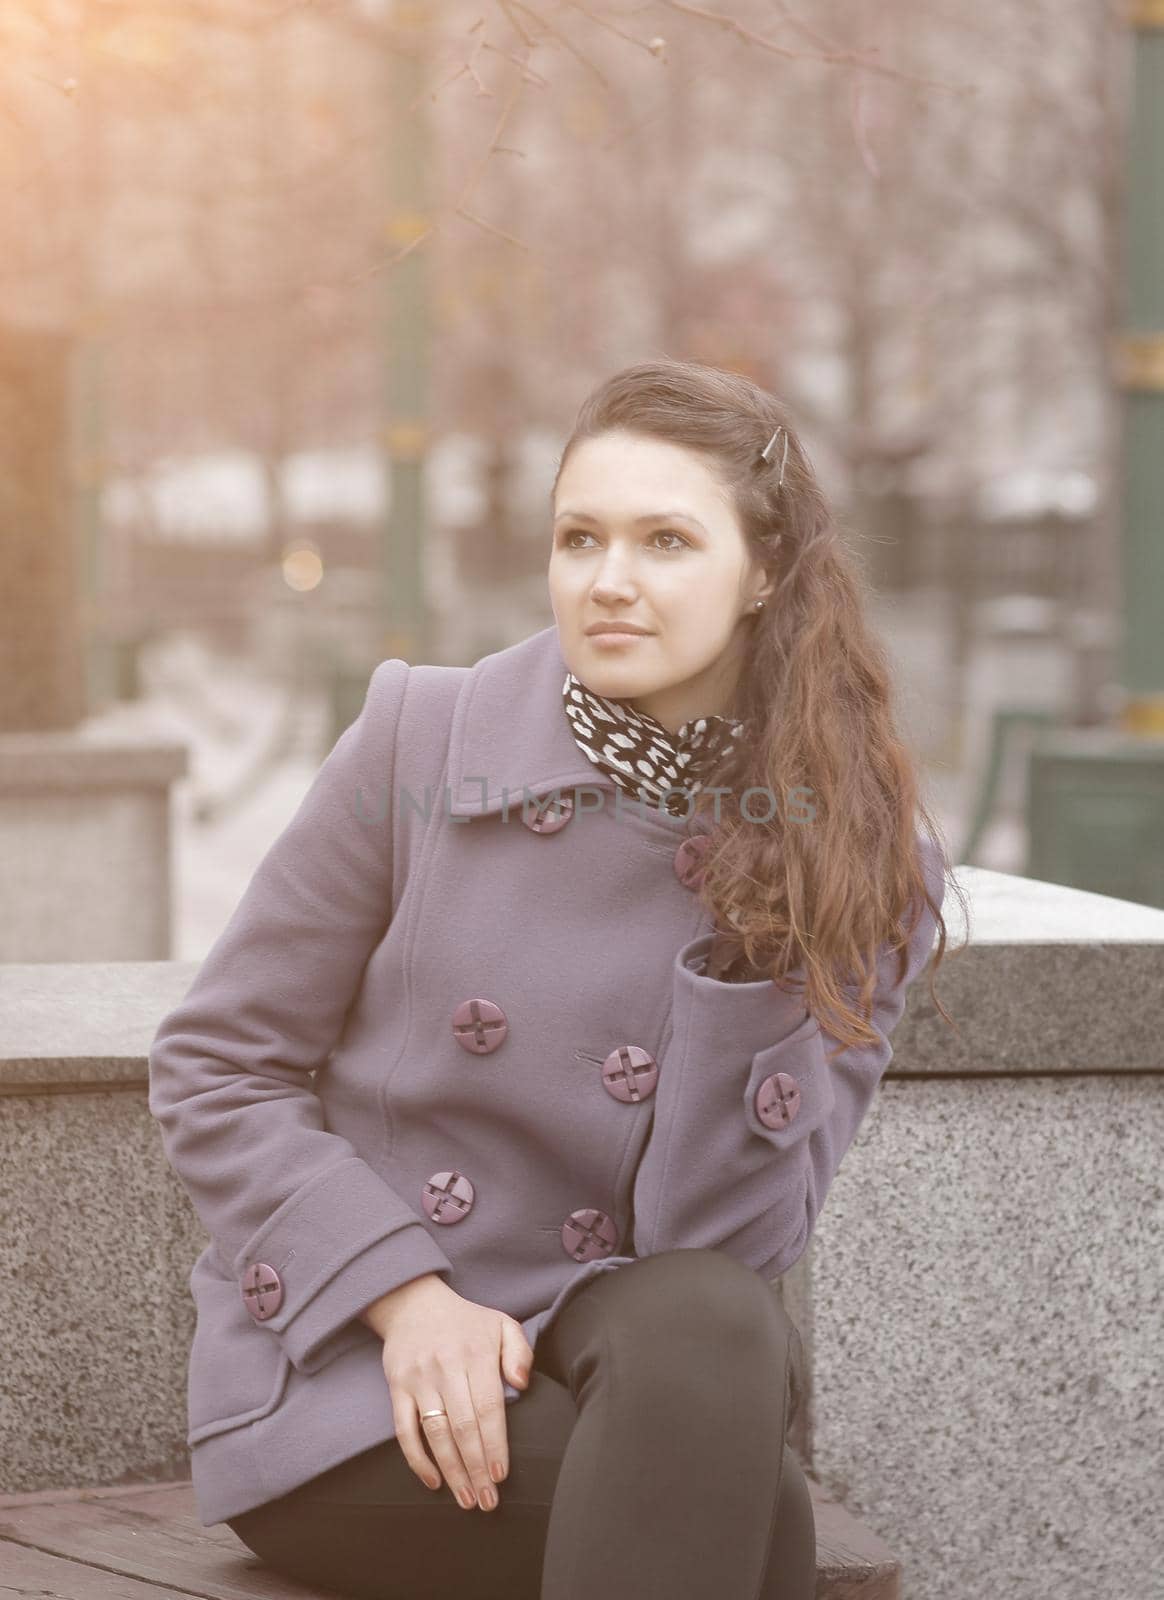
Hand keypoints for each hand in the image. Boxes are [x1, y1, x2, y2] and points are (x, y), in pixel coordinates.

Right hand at [360, 1275, 533, 1511]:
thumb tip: (522, 1385)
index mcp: (477, 1353)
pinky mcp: (397, 1387)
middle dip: (476, 1468)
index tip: (500, 1476)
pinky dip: (417, 1459)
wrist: (414, 1303)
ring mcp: (420, 1378)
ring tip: (466, 1499)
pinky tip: (433, 1481)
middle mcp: (448, 1367)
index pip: (488, 1408)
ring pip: (436, 1433)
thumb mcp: (502, 1324)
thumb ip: (519, 1352)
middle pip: (464, 1427)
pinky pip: (404, 1430)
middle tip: (487, 1501)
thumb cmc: (466, 1322)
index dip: (495, 1445)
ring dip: (451, 1471)